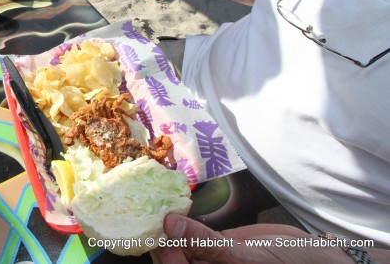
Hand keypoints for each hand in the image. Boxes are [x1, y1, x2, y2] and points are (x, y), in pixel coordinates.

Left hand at [151, 215, 351, 263]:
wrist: (315, 260)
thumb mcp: (243, 258)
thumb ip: (207, 244)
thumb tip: (170, 226)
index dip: (159, 250)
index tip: (147, 225)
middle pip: (169, 255)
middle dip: (155, 234)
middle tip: (140, 204)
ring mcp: (207, 258)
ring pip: (177, 241)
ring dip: (165, 223)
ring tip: (149, 197)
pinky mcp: (214, 244)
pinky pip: (192, 231)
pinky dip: (181, 217)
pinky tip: (171, 201)